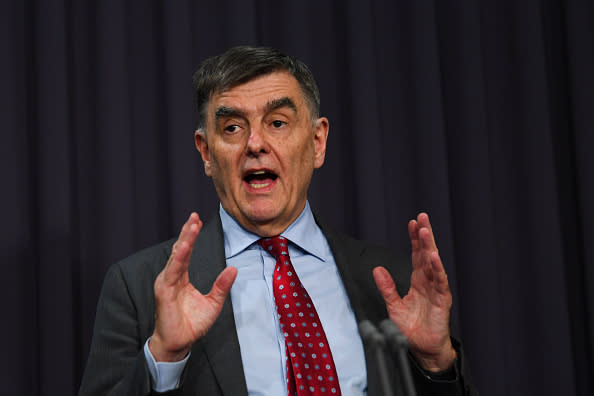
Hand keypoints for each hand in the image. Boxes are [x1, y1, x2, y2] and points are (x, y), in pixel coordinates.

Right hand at [149, 213, 237, 361]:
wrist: (179, 344)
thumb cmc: (192, 324)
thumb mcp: (213, 303)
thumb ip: (222, 286)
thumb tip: (233, 269)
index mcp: (181, 278)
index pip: (186, 252)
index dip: (191, 236)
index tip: (197, 220)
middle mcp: (172, 277)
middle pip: (180, 250)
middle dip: (187, 233)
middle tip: (194, 216)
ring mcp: (166, 283)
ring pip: (176, 257)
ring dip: (184, 241)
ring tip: (191, 226)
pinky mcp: (164, 292)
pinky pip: (172, 272)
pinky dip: (178, 259)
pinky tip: (183, 247)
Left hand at [373, 212, 455, 371]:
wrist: (423, 349)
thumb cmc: (411, 329)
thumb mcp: (393, 306)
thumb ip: (386, 287)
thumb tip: (377, 269)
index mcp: (418, 281)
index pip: (417, 255)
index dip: (414, 239)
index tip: (412, 223)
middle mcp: (428, 282)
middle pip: (426, 253)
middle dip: (424, 235)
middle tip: (422, 217)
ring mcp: (436, 289)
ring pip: (433, 263)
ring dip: (430, 246)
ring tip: (426, 230)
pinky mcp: (442, 300)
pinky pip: (440, 282)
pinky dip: (437, 268)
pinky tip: (434, 256)